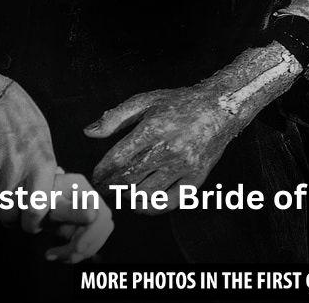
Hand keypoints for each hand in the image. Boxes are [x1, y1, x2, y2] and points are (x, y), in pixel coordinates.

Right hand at [0, 82, 112, 260]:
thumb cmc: (27, 124)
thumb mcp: (45, 147)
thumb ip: (44, 176)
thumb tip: (46, 202)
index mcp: (40, 164)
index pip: (34, 210)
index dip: (31, 225)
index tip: (29, 224)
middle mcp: (15, 166)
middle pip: (8, 213)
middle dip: (10, 219)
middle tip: (12, 214)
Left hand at [84, 84, 246, 214]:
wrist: (220, 108)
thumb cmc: (179, 103)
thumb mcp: (144, 101)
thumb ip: (115, 117)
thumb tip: (89, 132)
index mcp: (153, 129)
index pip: (119, 158)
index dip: (102, 171)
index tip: (95, 176)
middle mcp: (169, 150)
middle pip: (130, 178)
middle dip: (111, 187)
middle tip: (102, 189)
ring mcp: (184, 166)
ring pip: (147, 193)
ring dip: (129, 197)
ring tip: (120, 193)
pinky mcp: (197, 178)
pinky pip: (170, 201)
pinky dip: (152, 207)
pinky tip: (141, 203)